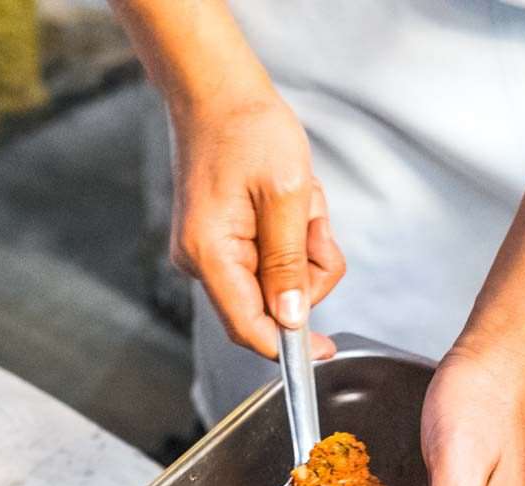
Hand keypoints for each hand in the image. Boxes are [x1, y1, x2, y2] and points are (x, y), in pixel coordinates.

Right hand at [169, 93, 345, 356]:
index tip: (323, 353)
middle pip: (269, 306)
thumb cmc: (248, 129)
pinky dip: (290, 237)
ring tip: (300, 201)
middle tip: (312, 221)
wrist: (217, 93)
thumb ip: (290, 263)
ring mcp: (209, 254)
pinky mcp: (222, 243)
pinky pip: (269, 260)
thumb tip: (293, 320)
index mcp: (210, 254)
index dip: (289, 347)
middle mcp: (201, 262)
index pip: (249, 327)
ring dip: (302, 247)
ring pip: (276, 282)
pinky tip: (288, 202)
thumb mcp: (286, 194)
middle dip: (304, 270)